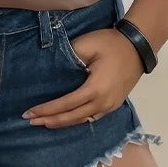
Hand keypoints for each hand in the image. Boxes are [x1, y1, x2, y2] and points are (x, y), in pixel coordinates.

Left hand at [21, 27, 143, 127]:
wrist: (138, 46)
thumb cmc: (110, 43)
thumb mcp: (87, 45)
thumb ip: (69, 58)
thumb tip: (55, 70)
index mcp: (94, 90)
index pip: (65, 104)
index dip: (47, 110)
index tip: (29, 113)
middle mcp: (102, 103)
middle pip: (72, 118)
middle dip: (50, 120)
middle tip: (31, 122)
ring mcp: (110, 106)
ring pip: (82, 121)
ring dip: (63, 123)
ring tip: (45, 123)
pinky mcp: (114, 104)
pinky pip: (92, 117)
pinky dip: (76, 120)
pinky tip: (66, 119)